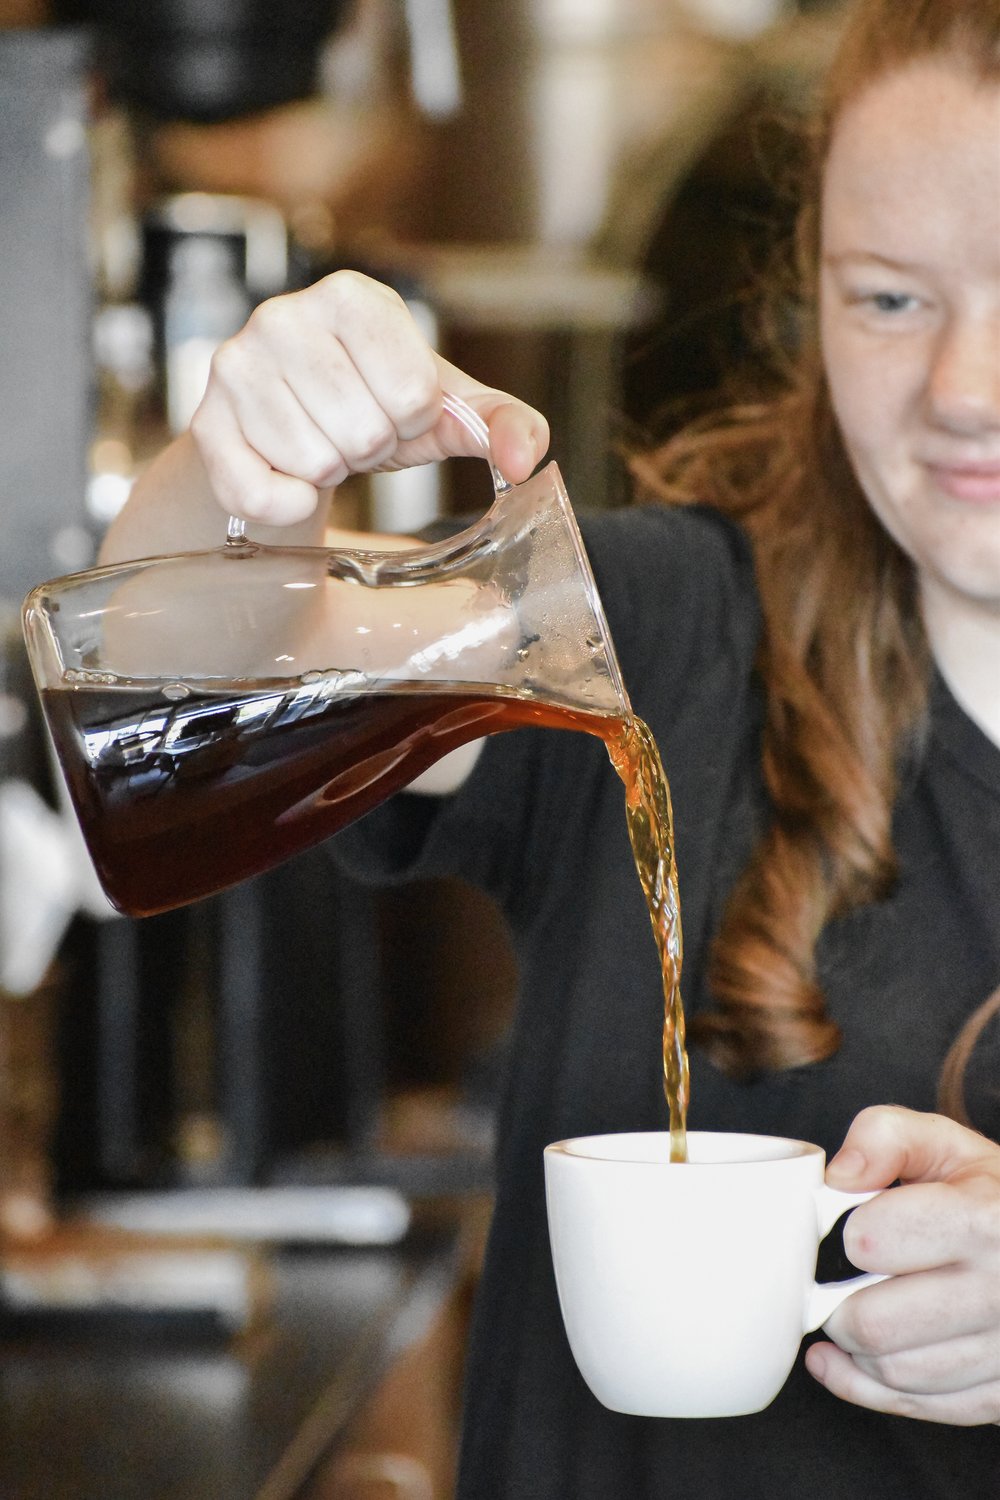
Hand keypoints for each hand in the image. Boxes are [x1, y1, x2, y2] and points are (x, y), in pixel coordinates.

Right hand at [190, 269, 548, 527]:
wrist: (289, 430)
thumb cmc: (372, 407)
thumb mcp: (445, 409)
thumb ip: (502, 423)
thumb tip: (526, 457)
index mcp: (353, 298)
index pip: (413, 393)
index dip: (414, 420)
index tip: (395, 408)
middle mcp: (283, 316)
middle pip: (364, 431)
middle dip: (371, 449)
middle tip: (353, 431)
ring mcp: (236, 367)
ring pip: (315, 463)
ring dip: (329, 471)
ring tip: (320, 442)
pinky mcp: (206, 424)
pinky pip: (260, 492)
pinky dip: (286, 504)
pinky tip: (287, 479)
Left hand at [806, 1105, 999, 1425]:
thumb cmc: (991, 1195)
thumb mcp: (946, 1145)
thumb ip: (885, 1137)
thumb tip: (837, 1177)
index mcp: (986, 1221)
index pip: (873, 1240)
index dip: (851, 1232)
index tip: (856, 1229)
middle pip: (875, 1323)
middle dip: (838, 1303)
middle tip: (836, 1285)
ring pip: (896, 1373)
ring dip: (855, 1350)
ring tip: (849, 1317)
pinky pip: (925, 1408)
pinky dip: (870, 1391)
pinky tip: (843, 1363)